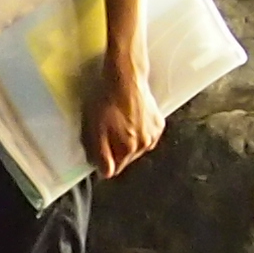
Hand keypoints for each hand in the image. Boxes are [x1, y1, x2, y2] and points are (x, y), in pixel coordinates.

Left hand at [88, 58, 165, 178]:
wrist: (126, 78)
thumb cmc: (108, 101)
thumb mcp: (95, 130)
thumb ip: (101, 156)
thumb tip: (106, 173)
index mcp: (128, 149)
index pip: (114, 169)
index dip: (104, 160)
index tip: (99, 147)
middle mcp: (144, 145)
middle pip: (126, 158)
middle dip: (116, 149)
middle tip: (107, 130)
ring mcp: (153, 134)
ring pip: (137, 147)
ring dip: (128, 139)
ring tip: (120, 121)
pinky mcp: (158, 123)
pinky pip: (147, 135)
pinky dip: (139, 130)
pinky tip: (131, 118)